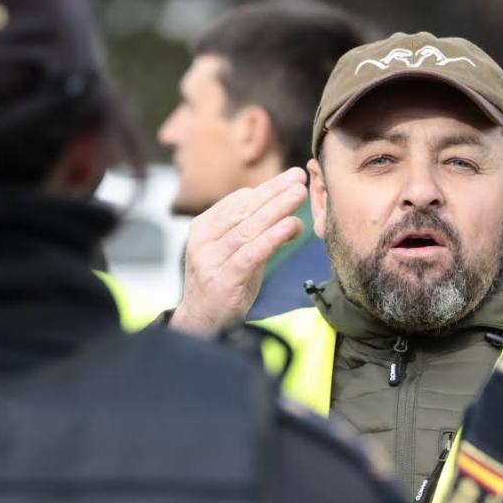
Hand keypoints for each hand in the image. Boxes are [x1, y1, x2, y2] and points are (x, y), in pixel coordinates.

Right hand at [170, 168, 307, 336]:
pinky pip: (251, 253)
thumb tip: (291, 218)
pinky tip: (290, 226)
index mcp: (203, 228)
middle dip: (275, 192)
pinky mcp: (223, 280)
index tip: (292, 178)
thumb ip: (258, 234)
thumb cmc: (224, 284)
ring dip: (277, 209)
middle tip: (299, 178)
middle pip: (244, 210)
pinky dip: (272, 237)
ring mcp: (211, 261)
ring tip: (299, 194)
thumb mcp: (238, 253)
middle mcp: (203, 241)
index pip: (237, 201)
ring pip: (248, 228)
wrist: (202, 324)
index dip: (267, 188)